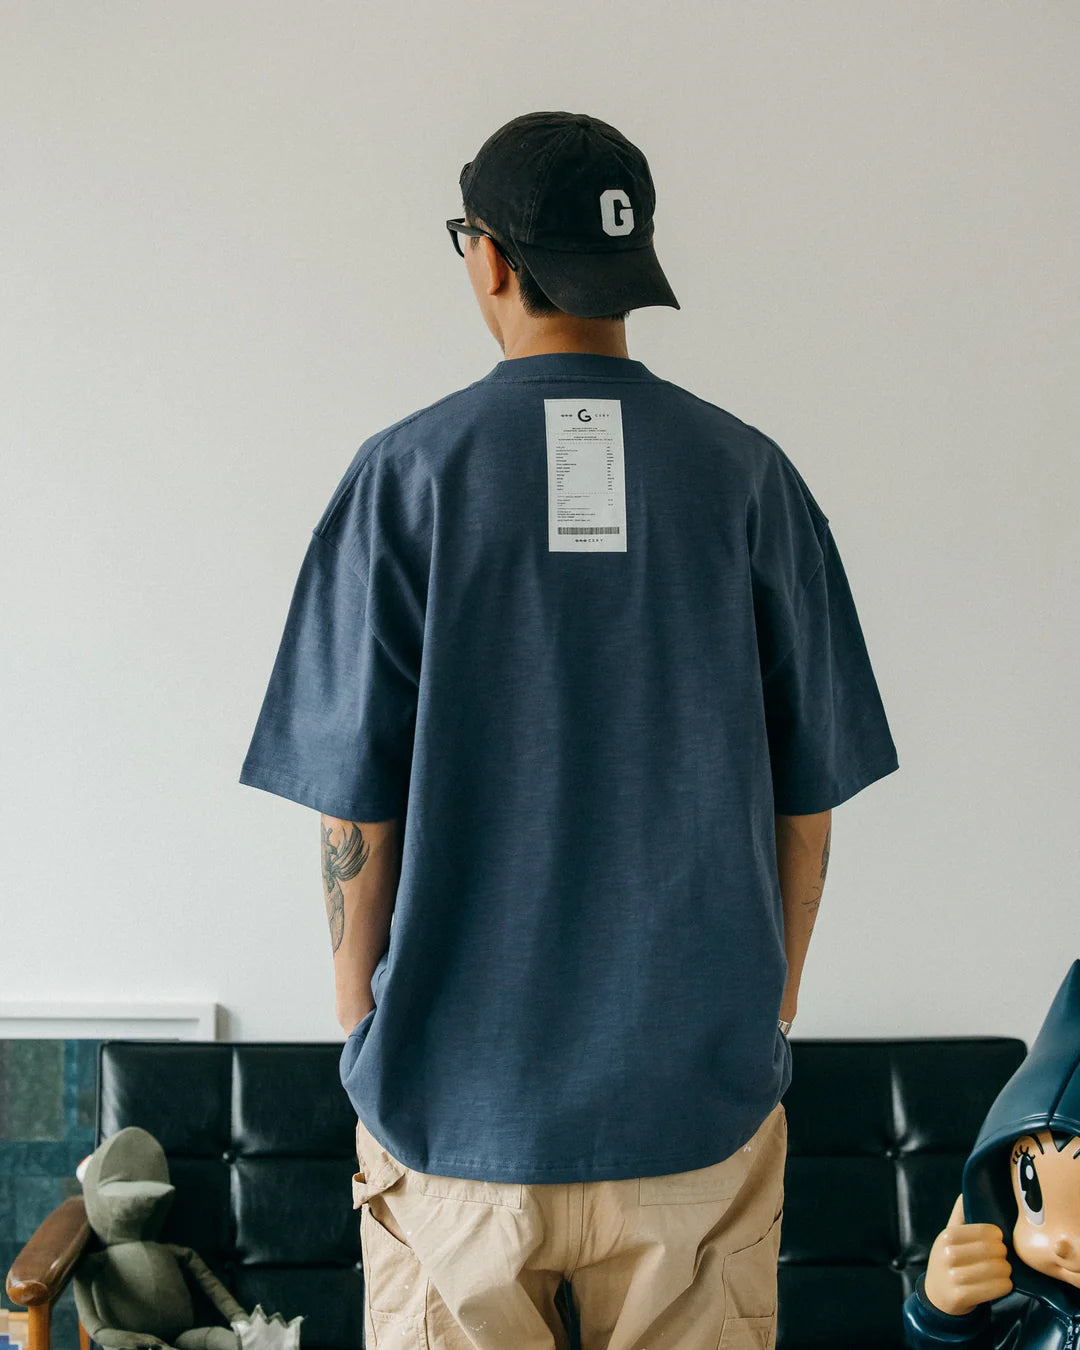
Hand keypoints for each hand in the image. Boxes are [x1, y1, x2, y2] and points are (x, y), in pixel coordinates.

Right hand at [923, 1194, 1012, 1315]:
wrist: (937, 1295)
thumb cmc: (950, 1260)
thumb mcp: (949, 1236)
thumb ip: (960, 1215)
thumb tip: (967, 1190)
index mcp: (948, 1235)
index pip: (987, 1231)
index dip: (998, 1237)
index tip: (997, 1241)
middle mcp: (948, 1254)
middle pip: (994, 1251)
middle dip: (1003, 1255)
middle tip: (1002, 1258)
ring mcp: (954, 1277)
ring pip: (998, 1270)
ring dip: (1006, 1271)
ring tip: (1003, 1271)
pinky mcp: (962, 1296)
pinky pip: (998, 1288)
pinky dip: (1005, 1286)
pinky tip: (1001, 1283)